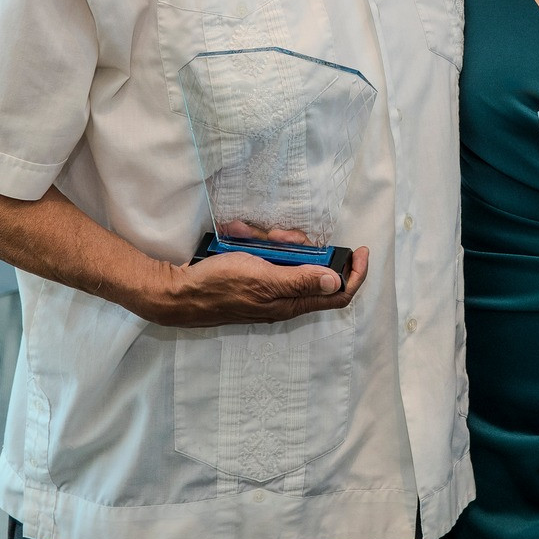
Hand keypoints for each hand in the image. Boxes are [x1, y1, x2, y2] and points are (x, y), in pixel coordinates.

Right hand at [138, 242, 369, 327]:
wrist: (179, 292)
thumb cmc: (220, 285)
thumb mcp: (263, 277)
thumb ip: (300, 279)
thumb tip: (337, 281)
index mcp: (292, 303)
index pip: (338, 294)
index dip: (354, 275)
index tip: (360, 251)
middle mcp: (284, 298)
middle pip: (311, 269)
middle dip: (300, 247)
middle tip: (280, 236)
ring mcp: (268, 288)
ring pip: (287, 259)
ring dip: (272, 242)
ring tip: (248, 235)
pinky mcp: (253, 278)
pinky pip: (265, 257)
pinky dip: (254, 243)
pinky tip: (237, 236)